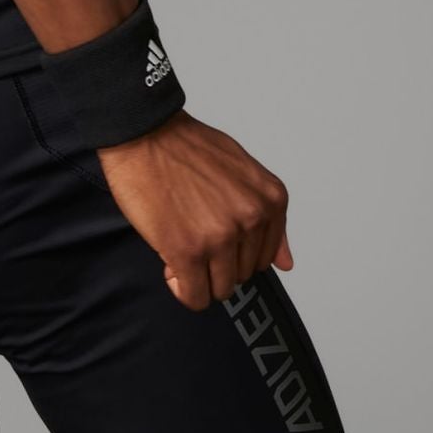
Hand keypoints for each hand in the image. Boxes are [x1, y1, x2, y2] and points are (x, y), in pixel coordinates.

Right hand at [96, 113, 292, 309]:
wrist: (146, 136)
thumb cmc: (187, 150)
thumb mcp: (244, 174)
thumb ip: (268, 219)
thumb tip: (286, 263)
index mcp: (270, 200)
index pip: (264, 258)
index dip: (235, 253)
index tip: (214, 235)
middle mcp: (251, 219)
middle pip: (241, 276)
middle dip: (216, 266)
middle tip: (193, 237)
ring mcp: (221, 237)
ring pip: (219, 290)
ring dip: (197, 278)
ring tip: (180, 247)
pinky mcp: (188, 252)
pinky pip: (194, 297)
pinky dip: (182, 289)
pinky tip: (170, 264)